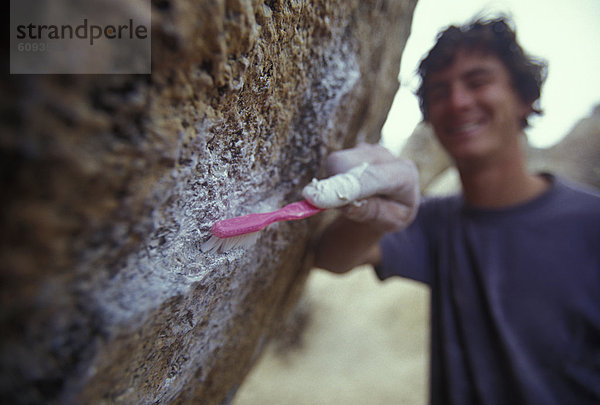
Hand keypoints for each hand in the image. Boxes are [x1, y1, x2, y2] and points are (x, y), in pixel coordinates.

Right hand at [303, 143, 419, 231]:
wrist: (397, 198)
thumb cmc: (395, 212)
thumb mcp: (391, 221)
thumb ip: (372, 213)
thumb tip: (347, 206)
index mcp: (403, 174)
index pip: (370, 178)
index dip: (344, 187)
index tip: (317, 199)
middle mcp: (385, 155)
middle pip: (346, 163)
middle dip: (334, 185)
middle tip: (340, 208)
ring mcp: (369, 149)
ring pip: (337, 162)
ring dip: (334, 184)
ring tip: (352, 199)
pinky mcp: (356, 150)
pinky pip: (334, 163)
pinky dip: (334, 179)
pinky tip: (350, 189)